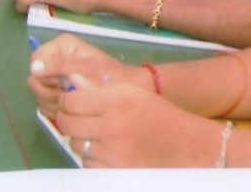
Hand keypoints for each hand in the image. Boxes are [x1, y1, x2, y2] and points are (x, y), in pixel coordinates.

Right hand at [26, 33, 142, 116]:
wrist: (130, 94)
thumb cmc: (112, 77)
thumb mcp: (87, 69)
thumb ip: (60, 65)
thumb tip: (34, 67)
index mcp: (61, 47)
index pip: (36, 60)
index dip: (46, 75)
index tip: (62, 84)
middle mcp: (55, 61)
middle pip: (35, 80)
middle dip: (52, 92)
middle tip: (71, 97)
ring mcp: (55, 79)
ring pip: (40, 95)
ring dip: (56, 103)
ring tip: (77, 104)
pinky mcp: (58, 95)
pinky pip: (47, 106)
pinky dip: (59, 111)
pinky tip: (75, 111)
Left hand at [51, 81, 219, 167]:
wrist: (184, 145)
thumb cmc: (156, 113)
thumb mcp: (130, 91)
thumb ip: (97, 86)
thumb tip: (69, 79)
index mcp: (115, 101)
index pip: (71, 101)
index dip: (66, 100)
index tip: (71, 101)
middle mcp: (111, 126)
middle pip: (67, 124)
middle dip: (66, 119)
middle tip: (74, 118)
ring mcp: (111, 152)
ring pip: (75, 145)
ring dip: (80, 139)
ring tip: (93, 134)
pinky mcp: (114, 172)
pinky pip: (87, 164)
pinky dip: (90, 157)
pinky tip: (102, 150)